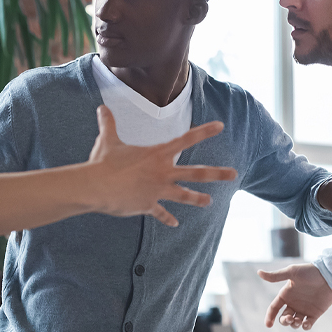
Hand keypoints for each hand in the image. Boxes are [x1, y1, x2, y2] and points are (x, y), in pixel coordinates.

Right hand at [88, 106, 237, 226]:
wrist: (97, 187)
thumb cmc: (103, 162)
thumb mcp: (108, 140)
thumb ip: (108, 124)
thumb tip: (101, 108)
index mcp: (157, 154)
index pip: (186, 139)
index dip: (204, 132)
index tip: (221, 126)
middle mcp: (163, 172)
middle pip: (196, 172)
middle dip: (217, 173)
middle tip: (234, 174)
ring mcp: (158, 190)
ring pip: (184, 195)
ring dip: (198, 199)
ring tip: (209, 202)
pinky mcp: (148, 205)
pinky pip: (161, 213)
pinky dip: (168, 219)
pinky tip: (175, 224)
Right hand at [258, 264, 331, 329]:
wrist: (328, 275)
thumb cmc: (309, 272)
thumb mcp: (291, 273)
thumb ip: (276, 276)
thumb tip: (258, 272)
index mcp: (286, 294)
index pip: (274, 308)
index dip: (269, 316)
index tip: (268, 325)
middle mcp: (294, 303)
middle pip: (284, 318)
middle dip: (284, 321)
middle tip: (290, 318)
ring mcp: (304, 309)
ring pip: (295, 323)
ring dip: (294, 324)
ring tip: (298, 320)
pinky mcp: (315, 313)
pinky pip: (308, 324)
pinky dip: (305, 326)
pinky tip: (305, 324)